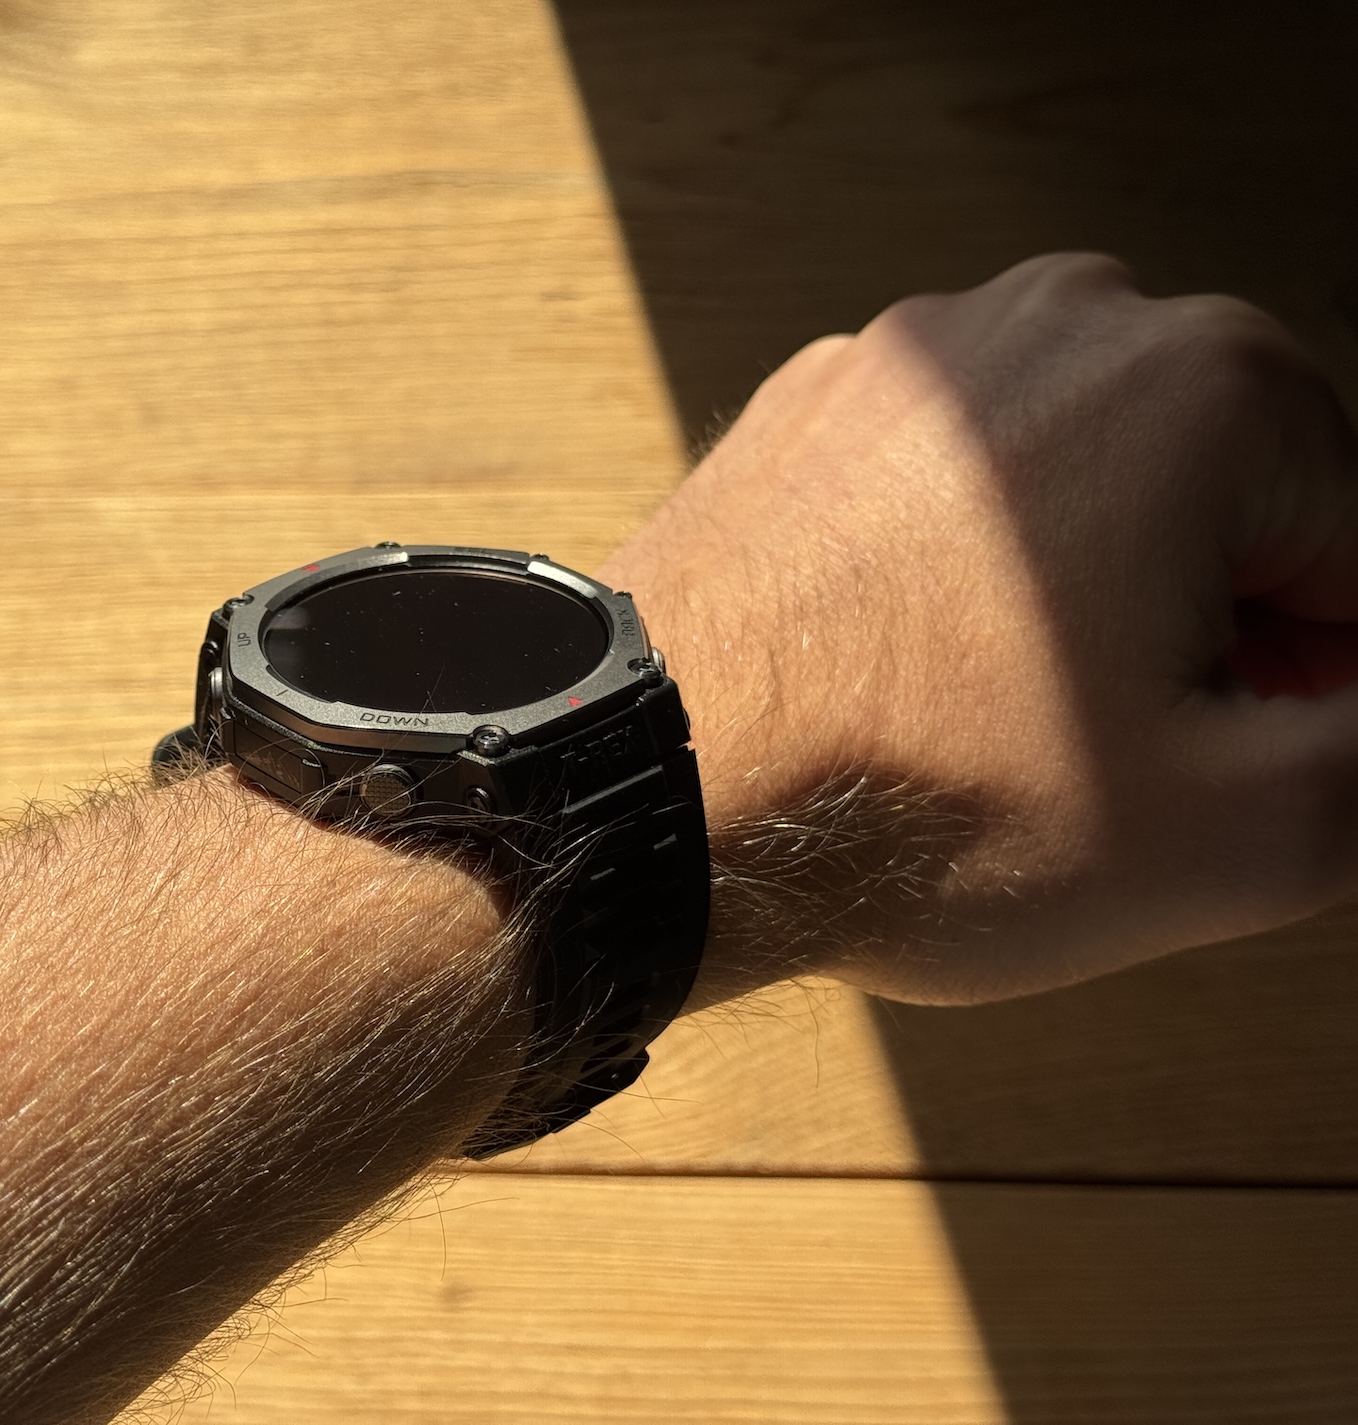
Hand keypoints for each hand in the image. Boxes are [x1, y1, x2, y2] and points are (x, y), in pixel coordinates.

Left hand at [603, 253, 1357, 1005]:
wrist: (653, 792)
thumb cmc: (919, 804)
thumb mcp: (1246, 831)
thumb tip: (1355, 701)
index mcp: (1205, 380)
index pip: (1354, 548)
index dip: (1317, 683)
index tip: (1236, 757)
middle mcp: (1058, 320)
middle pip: (1223, 499)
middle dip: (1205, 629)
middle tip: (1120, 755)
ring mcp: (916, 352)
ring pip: (1087, 486)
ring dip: (1088, 597)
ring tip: (1007, 721)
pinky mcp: (816, 403)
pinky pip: (956, 485)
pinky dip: (968, 567)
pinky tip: (915, 670)